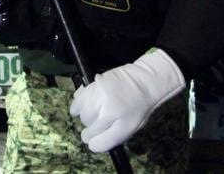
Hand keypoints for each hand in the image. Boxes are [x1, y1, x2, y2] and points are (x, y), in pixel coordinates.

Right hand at [70, 49, 185, 152]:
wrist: (145, 80)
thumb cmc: (140, 107)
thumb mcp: (131, 128)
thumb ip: (112, 137)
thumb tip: (93, 142)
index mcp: (121, 127)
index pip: (98, 143)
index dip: (94, 143)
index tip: (94, 140)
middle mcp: (109, 112)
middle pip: (88, 130)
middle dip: (91, 129)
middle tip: (100, 122)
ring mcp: (101, 97)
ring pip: (82, 115)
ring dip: (86, 116)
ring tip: (94, 112)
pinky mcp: (95, 84)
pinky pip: (78, 99)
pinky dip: (79, 104)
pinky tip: (86, 104)